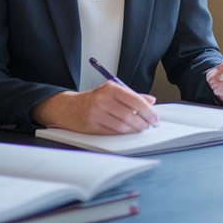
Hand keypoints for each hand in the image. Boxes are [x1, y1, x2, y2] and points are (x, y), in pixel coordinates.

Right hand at [30, 81, 159, 134]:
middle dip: (144, 122)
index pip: (135, 99)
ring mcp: (97, 113)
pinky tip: (129, 132)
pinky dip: (124, 134)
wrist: (67, 108)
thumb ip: (132, 96)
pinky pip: (113, 132)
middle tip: (150, 125)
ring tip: (141, 129)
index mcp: (110, 88)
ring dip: (135, 129)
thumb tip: (151, 101)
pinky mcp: (93, 125)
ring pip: (123, 125)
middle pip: (130, 114)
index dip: (148, 111)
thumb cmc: (92, 100)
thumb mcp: (111, 92)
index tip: (155, 117)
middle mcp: (103, 99)